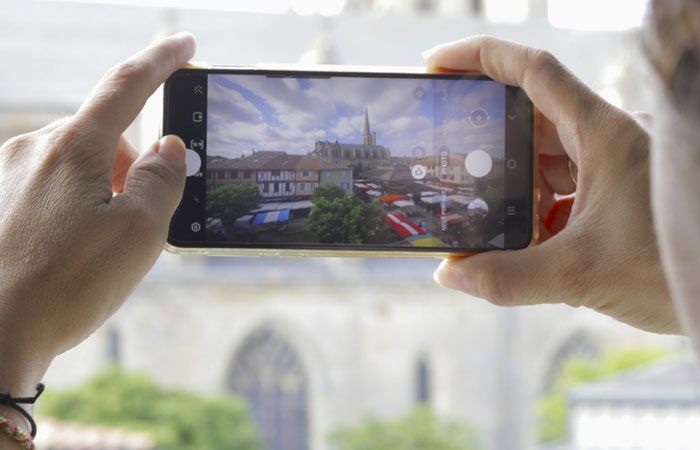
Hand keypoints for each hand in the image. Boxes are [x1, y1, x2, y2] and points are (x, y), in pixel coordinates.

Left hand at [0, 33, 195, 396]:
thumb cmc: (66, 285)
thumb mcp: (141, 232)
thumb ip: (163, 180)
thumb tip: (168, 149)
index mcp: (75, 147)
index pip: (127, 85)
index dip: (162, 61)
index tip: (184, 45)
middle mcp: (35, 149)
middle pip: (105, 137)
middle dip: (132, 167)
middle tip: (141, 220)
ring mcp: (9, 175)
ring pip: (78, 165)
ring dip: (103, 192)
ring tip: (100, 249)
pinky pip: (52, 187)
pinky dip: (75, 207)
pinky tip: (71, 252)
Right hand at [427, 36, 678, 333]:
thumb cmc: (676, 265)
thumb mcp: (580, 273)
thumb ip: (508, 278)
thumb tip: (451, 275)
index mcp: (602, 134)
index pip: (534, 73)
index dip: (481, 59)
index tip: (438, 67)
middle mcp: (608, 141)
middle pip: (532, 122)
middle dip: (491, 146)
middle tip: (454, 162)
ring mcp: (615, 168)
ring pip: (548, 162)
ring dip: (518, 189)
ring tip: (494, 220)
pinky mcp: (618, 195)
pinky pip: (567, 190)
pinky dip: (542, 213)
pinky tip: (531, 243)